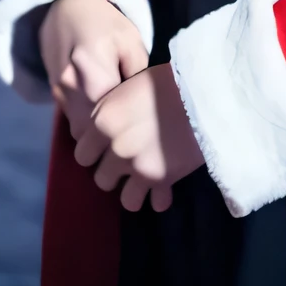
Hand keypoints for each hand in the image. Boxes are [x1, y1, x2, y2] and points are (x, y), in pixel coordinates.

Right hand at [38, 0, 147, 145]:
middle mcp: (69, 86)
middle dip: (111, 133)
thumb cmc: (104, 21)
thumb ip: (138, 76)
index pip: (111, 118)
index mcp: (92, 71)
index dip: (127, 125)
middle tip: (131, 128)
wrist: (66, 4)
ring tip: (116, 120)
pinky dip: (86, 120)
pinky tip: (101, 110)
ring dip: (97, 129)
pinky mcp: (52, 93)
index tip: (141, 125)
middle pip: (93, 129)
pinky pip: (72, 118)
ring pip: (80, 128)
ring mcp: (57, 92)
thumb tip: (144, 106)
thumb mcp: (131, 41)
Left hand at [75, 63, 203, 212]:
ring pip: (125, 199)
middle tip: (131, 161)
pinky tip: (166, 187)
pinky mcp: (161, 179)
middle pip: (102, 179)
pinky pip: (154, 204)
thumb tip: (101, 130)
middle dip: (116, 173)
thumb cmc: (166, 82)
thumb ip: (110, 112)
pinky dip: (160, 198)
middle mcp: (116, 147)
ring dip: (136, 191)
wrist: (203, 92)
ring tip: (147, 179)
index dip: (96, 154)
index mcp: (103, 121)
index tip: (108, 149)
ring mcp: (138, 166)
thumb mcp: (128, 87)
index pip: (82, 156)